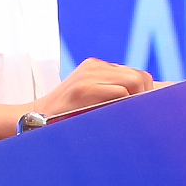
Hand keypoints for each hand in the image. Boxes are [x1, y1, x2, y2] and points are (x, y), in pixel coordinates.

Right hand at [36, 58, 154, 117]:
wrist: (34, 119)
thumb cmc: (65, 116)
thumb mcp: (91, 100)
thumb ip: (113, 96)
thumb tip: (145, 103)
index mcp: (97, 67)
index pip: (136, 74)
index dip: (148, 92)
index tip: (151, 107)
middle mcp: (95, 66)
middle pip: (140, 76)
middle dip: (147, 97)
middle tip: (143, 116)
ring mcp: (89, 75)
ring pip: (134, 81)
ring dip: (138, 101)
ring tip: (134, 118)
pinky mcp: (84, 87)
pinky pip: (120, 92)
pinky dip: (127, 104)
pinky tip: (122, 116)